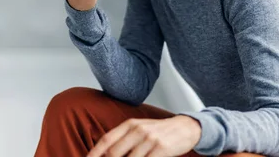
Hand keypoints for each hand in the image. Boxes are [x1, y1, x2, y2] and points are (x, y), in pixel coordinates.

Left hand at [87, 115, 201, 156]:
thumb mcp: (140, 129)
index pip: (106, 140)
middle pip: (114, 152)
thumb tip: (105, 153)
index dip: (94, 153)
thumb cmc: (159, 132)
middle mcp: (137, 130)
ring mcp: (149, 139)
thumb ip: (123, 139)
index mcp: (129, 125)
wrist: (185, 128)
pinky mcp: (161, 148)